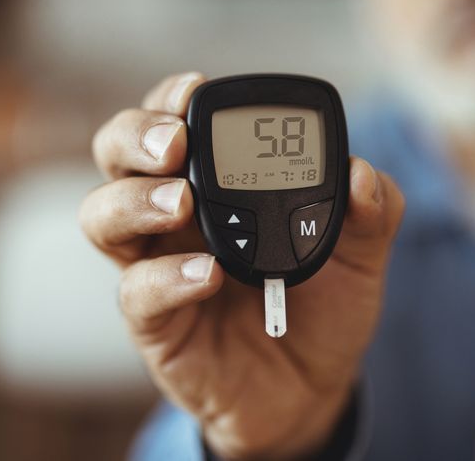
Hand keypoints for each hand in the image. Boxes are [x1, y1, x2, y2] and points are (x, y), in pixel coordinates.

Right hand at [80, 72, 404, 459]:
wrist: (311, 387)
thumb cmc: (323, 308)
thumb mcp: (361, 256)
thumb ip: (371, 213)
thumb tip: (363, 175)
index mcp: (217, 184)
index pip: (173, 123)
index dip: (171, 98)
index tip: (196, 88)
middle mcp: (174, 217)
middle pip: (117, 156)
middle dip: (136, 135)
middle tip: (174, 141)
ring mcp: (156, 267)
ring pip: (103, 216)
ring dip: (134, 199)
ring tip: (180, 200)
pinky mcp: (156, 324)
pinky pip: (137, 293)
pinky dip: (168, 277)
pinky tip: (207, 274)